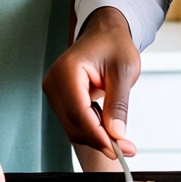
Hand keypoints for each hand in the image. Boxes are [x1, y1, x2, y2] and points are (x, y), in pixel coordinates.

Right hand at [42, 6, 141, 159]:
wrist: (105, 32)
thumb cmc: (113, 44)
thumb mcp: (124, 70)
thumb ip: (118, 103)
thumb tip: (116, 133)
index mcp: (67, 70)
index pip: (78, 112)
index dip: (98, 135)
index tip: (118, 149)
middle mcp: (54, 80)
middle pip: (73, 124)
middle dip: (99, 139)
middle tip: (126, 147)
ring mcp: (54, 89)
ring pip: (72, 126)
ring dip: (95, 136)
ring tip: (119, 133)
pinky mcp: (59, 97)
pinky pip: (73, 121)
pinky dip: (91, 128)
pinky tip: (107, 123)